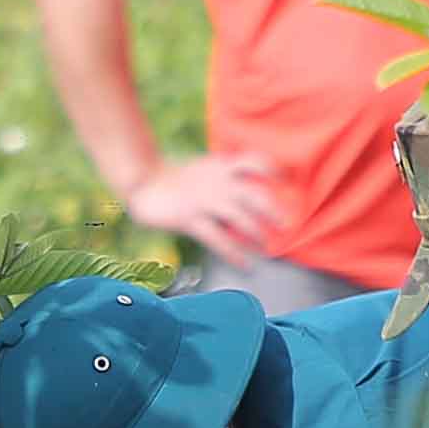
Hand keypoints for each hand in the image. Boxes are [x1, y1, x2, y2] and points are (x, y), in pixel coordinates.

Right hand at [121, 151, 290, 253]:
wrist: (143, 180)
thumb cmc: (173, 179)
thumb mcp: (203, 171)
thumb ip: (224, 178)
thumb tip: (246, 198)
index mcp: (221, 167)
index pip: (254, 162)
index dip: (272, 170)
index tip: (285, 181)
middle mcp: (217, 183)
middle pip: (254, 194)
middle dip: (272, 211)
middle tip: (286, 225)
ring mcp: (205, 201)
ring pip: (241, 219)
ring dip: (257, 235)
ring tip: (266, 248)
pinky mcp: (191, 219)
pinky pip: (219, 240)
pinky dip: (236, 254)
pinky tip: (245, 265)